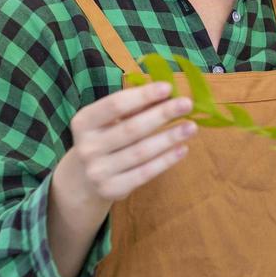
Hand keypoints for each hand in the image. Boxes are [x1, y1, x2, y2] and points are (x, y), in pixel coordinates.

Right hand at [58, 81, 196, 207]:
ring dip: (169, 138)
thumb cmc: (104, 140)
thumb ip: (133, 108)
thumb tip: (167, 94)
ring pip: (141, 152)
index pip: (115, 105)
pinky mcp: (112, 189)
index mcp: (83, 122)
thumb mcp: (109, 121)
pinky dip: (166, 160)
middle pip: (131, 128)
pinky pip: (145, 173)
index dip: (143, 95)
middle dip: (162, 114)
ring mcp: (98, 171)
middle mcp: (87, 147)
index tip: (168, 87)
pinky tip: (183, 149)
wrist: (83, 180)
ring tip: (191, 127)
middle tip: (187, 104)